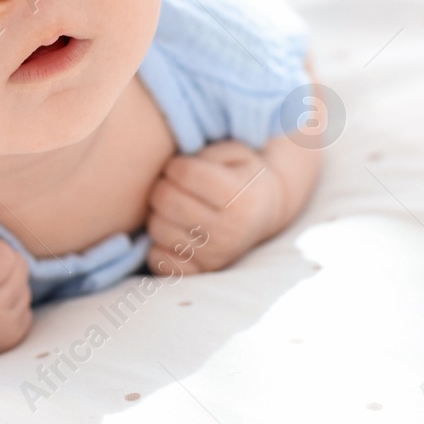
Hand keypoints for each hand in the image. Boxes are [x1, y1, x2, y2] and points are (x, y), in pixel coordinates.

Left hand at [145, 141, 287, 274]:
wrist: (266, 211)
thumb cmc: (243, 174)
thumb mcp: (234, 151)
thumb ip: (204, 152)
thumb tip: (169, 166)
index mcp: (239, 198)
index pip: (184, 174)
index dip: (174, 165)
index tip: (180, 166)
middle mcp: (228, 231)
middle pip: (166, 201)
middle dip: (162, 187)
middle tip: (171, 184)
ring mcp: (214, 256)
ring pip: (157, 229)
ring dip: (158, 213)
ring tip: (173, 206)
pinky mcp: (200, 272)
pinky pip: (159, 261)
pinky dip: (157, 244)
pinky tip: (172, 230)